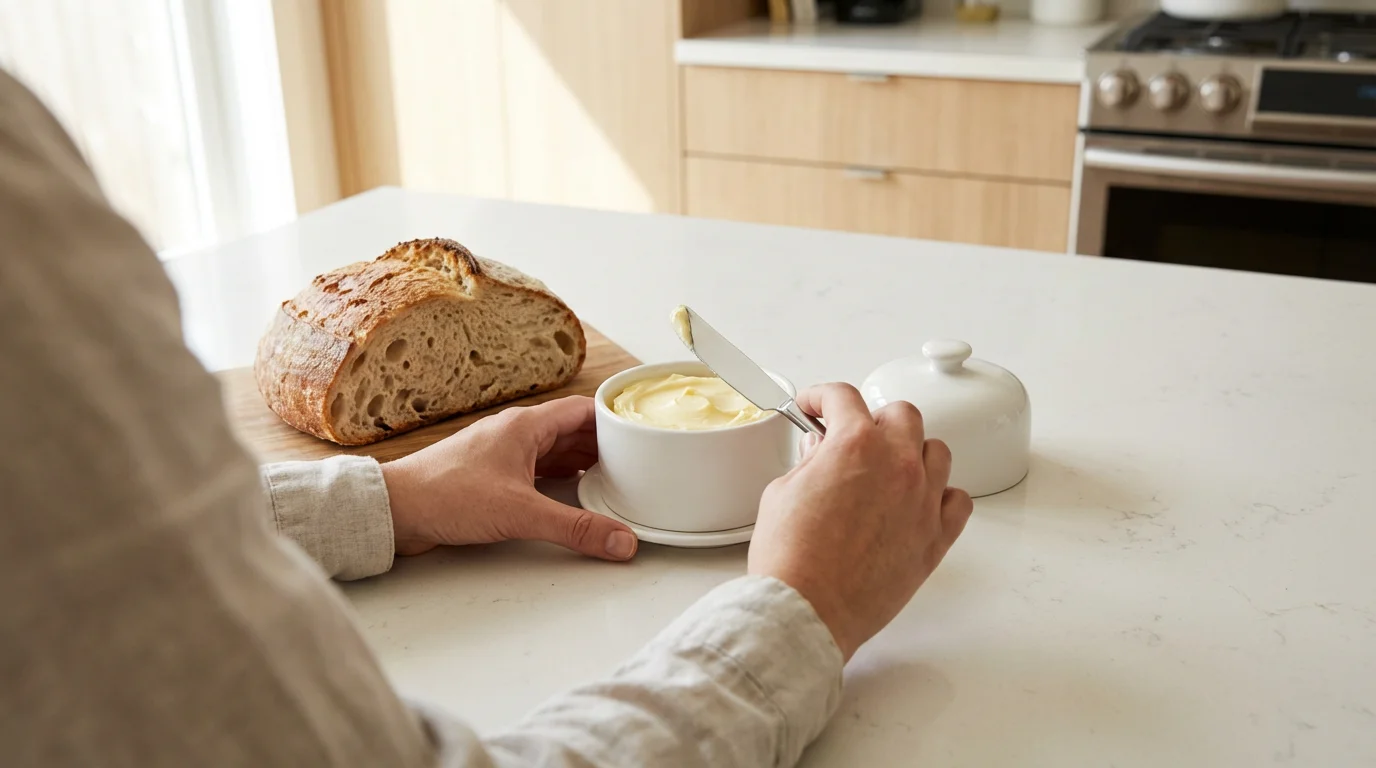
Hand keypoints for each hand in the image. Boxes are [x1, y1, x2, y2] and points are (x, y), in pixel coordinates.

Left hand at [380, 396, 637, 560]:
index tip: (643, 431)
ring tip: (612, 476)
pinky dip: (558, 477)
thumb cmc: (444, 495)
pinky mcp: (490, 476)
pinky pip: (536, 468)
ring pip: (554, 449)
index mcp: (525, 425)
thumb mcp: (521, 513)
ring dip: (581, 461)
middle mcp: (515, 433)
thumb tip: (620, 540)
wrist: (394, 510)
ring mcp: (501, 454)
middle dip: (605, 444)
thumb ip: (576, 528)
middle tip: (637, 460)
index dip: (616, 419)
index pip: (585, 410)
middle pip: (572, 430)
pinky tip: (569, 493)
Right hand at [748, 383, 972, 659]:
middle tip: (853, 436)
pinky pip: (958, 500)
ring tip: (889, 467)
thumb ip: (808, 463)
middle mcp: (897, 465)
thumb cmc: (792, 560)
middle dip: (873, 419)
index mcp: (855, 445)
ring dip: (912, 451)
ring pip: (936, 451)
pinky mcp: (936, 537)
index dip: (822, 397)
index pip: (844, 397)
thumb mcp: (781, 493)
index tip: (817, 406)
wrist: (809, 609)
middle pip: (901, 414)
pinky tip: (920, 500)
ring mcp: (922, 500)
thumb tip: (819, 453)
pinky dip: (941, 495)